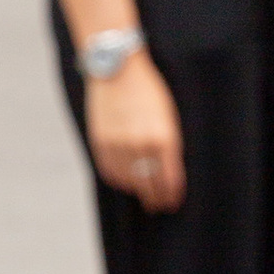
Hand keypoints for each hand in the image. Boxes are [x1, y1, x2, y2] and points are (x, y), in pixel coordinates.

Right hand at [84, 50, 185, 213]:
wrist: (118, 68)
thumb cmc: (150, 91)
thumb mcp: (170, 117)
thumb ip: (170, 146)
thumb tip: (168, 174)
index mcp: (164, 139)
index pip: (170, 181)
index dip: (171, 196)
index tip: (173, 202)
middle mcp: (141, 144)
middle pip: (150, 185)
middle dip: (156, 198)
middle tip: (159, 205)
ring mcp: (118, 144)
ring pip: (129, 181)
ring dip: (138, 191)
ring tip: (144, 195)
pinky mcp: (100, 141)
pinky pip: (110, 171)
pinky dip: (119, 180)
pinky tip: (126, 181)